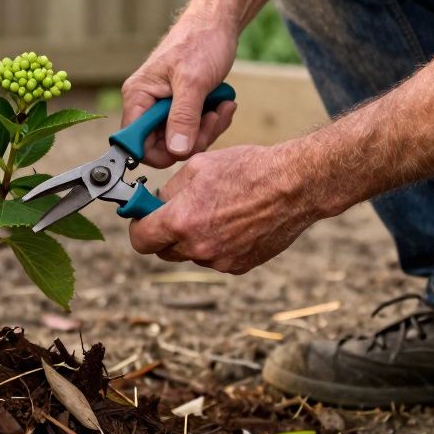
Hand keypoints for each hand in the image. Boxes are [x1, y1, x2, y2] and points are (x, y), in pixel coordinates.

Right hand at [122, 16, 238, 167]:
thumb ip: (184, 117)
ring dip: (207, 129)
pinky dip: (212, 122)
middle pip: (163, 146)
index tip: (187, 144)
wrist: (216, 23)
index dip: (160, 152)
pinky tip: (223, 104)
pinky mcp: (181, 107)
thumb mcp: (194, 81)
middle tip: (213, 119)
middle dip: (193, 139)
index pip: (135, 143)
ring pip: (182, 140)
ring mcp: (164, 107)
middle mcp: (146, 104)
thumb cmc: (201, 40)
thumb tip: (176, 150)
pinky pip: (194, 129)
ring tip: (222, 106)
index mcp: (138, 96)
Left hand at [127, 143, 327, 273]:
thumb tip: (154, 202)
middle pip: (163, 251)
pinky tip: (232, 223)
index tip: (144, 217)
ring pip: (191, 255)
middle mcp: (198, 247)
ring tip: (214, 212)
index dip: (139, 227)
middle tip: (178, 212)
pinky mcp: (239, 266)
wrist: (294, 185)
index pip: (140, 240)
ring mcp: (220, 260)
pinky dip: (217, 245)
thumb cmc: (248, 170)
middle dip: (165, 233)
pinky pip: (215, 259)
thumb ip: (169, 191)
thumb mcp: (197, 167)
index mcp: (181, 220)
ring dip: (193, 239)